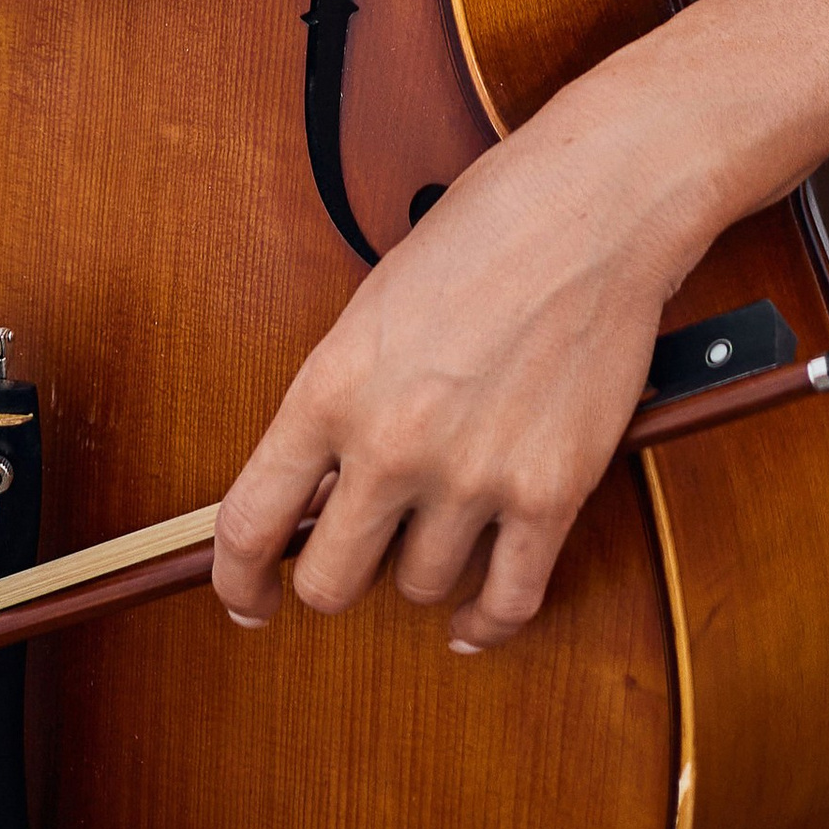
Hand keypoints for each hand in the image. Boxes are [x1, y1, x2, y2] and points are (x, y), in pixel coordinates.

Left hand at [209, 120, 675, 652]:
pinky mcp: (549, 492)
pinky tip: (476, 614)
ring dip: (423, 570)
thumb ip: (341, 401)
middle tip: (354, 558)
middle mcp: (392, 442)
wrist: (590, 207)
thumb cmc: (485, 231)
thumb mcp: (374, 308)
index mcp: (332, 386)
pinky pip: (508, 600)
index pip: (250, 522)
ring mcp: (472, 474)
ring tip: (437, 528)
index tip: (248, 599)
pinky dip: (487, 621)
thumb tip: (319, 487)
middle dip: (335, 578)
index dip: (238, 582)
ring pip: (420, 589)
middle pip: (330, 582)